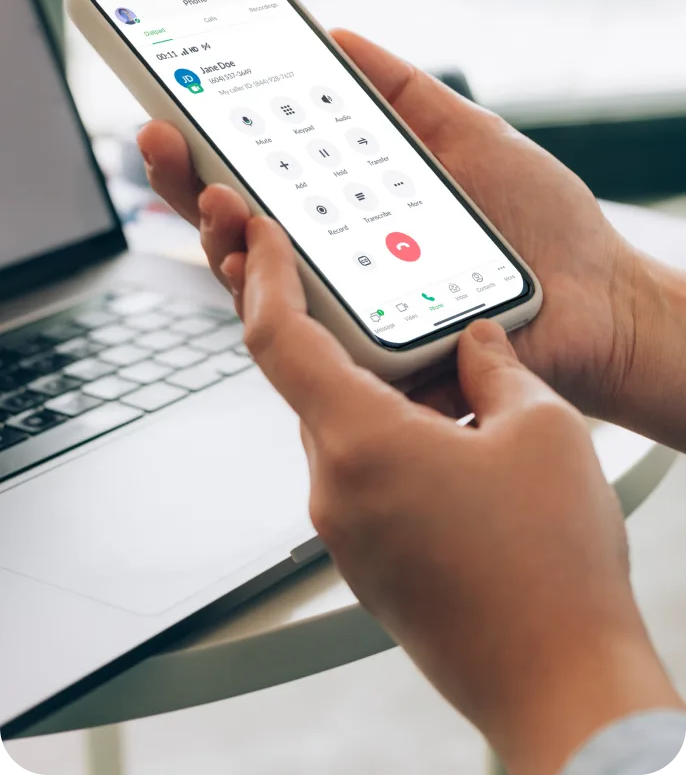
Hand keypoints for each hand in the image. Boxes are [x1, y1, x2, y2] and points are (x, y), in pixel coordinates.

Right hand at [138, 30, 641, 422]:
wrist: (599, 300)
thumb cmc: (541, 225)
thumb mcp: (467, 137)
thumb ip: (403, 92)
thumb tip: (340, 39)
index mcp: (355, 208)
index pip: (270, 177)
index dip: (217, 144)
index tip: (179, 103)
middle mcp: (341, 261)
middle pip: (247, 227)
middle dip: (192, 182)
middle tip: (163, 138)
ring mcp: (351, 312)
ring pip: (260, 282)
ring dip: (220, 235)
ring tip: (211, 194)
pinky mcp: (369, 358)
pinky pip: (304, 333)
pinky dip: (266, 295)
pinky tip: (248, 258)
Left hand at [218, 214, 682, 774]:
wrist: (563, 683)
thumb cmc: (554, 567)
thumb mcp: (543, 428)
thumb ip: (496, 367)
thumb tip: (475, 344)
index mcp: (361, 443)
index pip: (277, 338)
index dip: (264, 274)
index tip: (261, 234)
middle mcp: (333, 490)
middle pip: (311, 385)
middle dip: (341, 335)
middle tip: (378, 295)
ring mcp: (347, 534)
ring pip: (342, 430)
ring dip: (378, 393)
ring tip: (444, 376)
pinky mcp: (368, 562)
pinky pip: (364, 476)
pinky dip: (390, 440)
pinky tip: (452, 440)